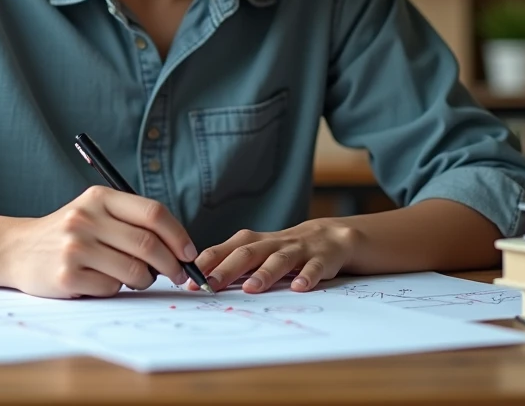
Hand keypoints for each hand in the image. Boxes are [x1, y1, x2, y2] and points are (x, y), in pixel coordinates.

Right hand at [1, 186, 197, 298]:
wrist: (16, 249)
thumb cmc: (68, 233)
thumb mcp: (95, 211)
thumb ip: (131, 221)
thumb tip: (179, 248)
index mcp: (99, 197)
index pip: (152, 213)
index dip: (178, 235)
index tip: (189, 252)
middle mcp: (86, 218)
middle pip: (148, 244)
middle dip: (171, 264)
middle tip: (177, 274)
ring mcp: (75, 247)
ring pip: (134, 271)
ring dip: (144, 280)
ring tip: (138, 279)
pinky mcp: (66, 276)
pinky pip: (111, 288)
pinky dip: (115, 289)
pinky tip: (102, 281)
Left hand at [187, 219, 358, 293]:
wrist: (336, 236)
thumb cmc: (289, 250)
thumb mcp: (262, 254)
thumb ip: (236, 266)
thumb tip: (199, 283)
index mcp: (257, 242)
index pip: (227, 249)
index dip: (208, 263)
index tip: (188, 280)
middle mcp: (275, 243)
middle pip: (249, 253)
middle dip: (227, 269)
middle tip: (210, 285)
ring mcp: (300, 249)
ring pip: (280, 259)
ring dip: (265, 272)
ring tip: (251, 288)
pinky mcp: (325, 257)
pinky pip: (316, 266)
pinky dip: (308, 275)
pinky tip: (300, 287)